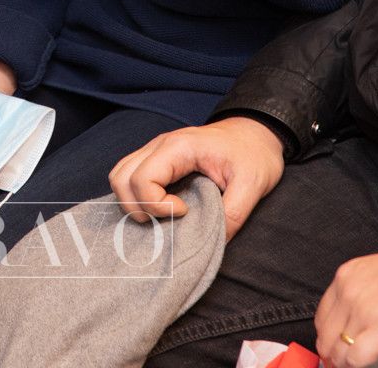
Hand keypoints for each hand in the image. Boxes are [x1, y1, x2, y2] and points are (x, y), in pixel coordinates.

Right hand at [109, 116, 284, 239]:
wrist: (258, 133)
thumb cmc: (255, 154)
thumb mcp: (253, 185)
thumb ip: (233, 214)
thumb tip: (214, 244)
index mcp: (180, 147)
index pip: (143, 179)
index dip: (157, 205)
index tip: (185, 212)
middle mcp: (160, 145)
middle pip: (122, 178)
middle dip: (138, 208)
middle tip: (168, 220)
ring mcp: (156, 150)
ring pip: (120, 176)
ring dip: (132, 202)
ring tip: (161, 216)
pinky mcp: (158, 158)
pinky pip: (130, 175)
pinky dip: (135, 196)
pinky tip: (158, 209)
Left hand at [314, 245, 377, 366]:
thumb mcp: (372, 272)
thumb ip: (356, 293)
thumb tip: (348, 327)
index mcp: (344, 277)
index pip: (321, 317)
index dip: (327, 337)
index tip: (334, 347)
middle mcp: (348, 293)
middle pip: (325, 336)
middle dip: (332, 354)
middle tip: (342, 362)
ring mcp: (362, 310)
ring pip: (338, 349)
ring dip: (345, 362)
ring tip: (356, 363)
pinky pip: (356, 356)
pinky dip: (357, 364)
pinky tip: (367, 362)